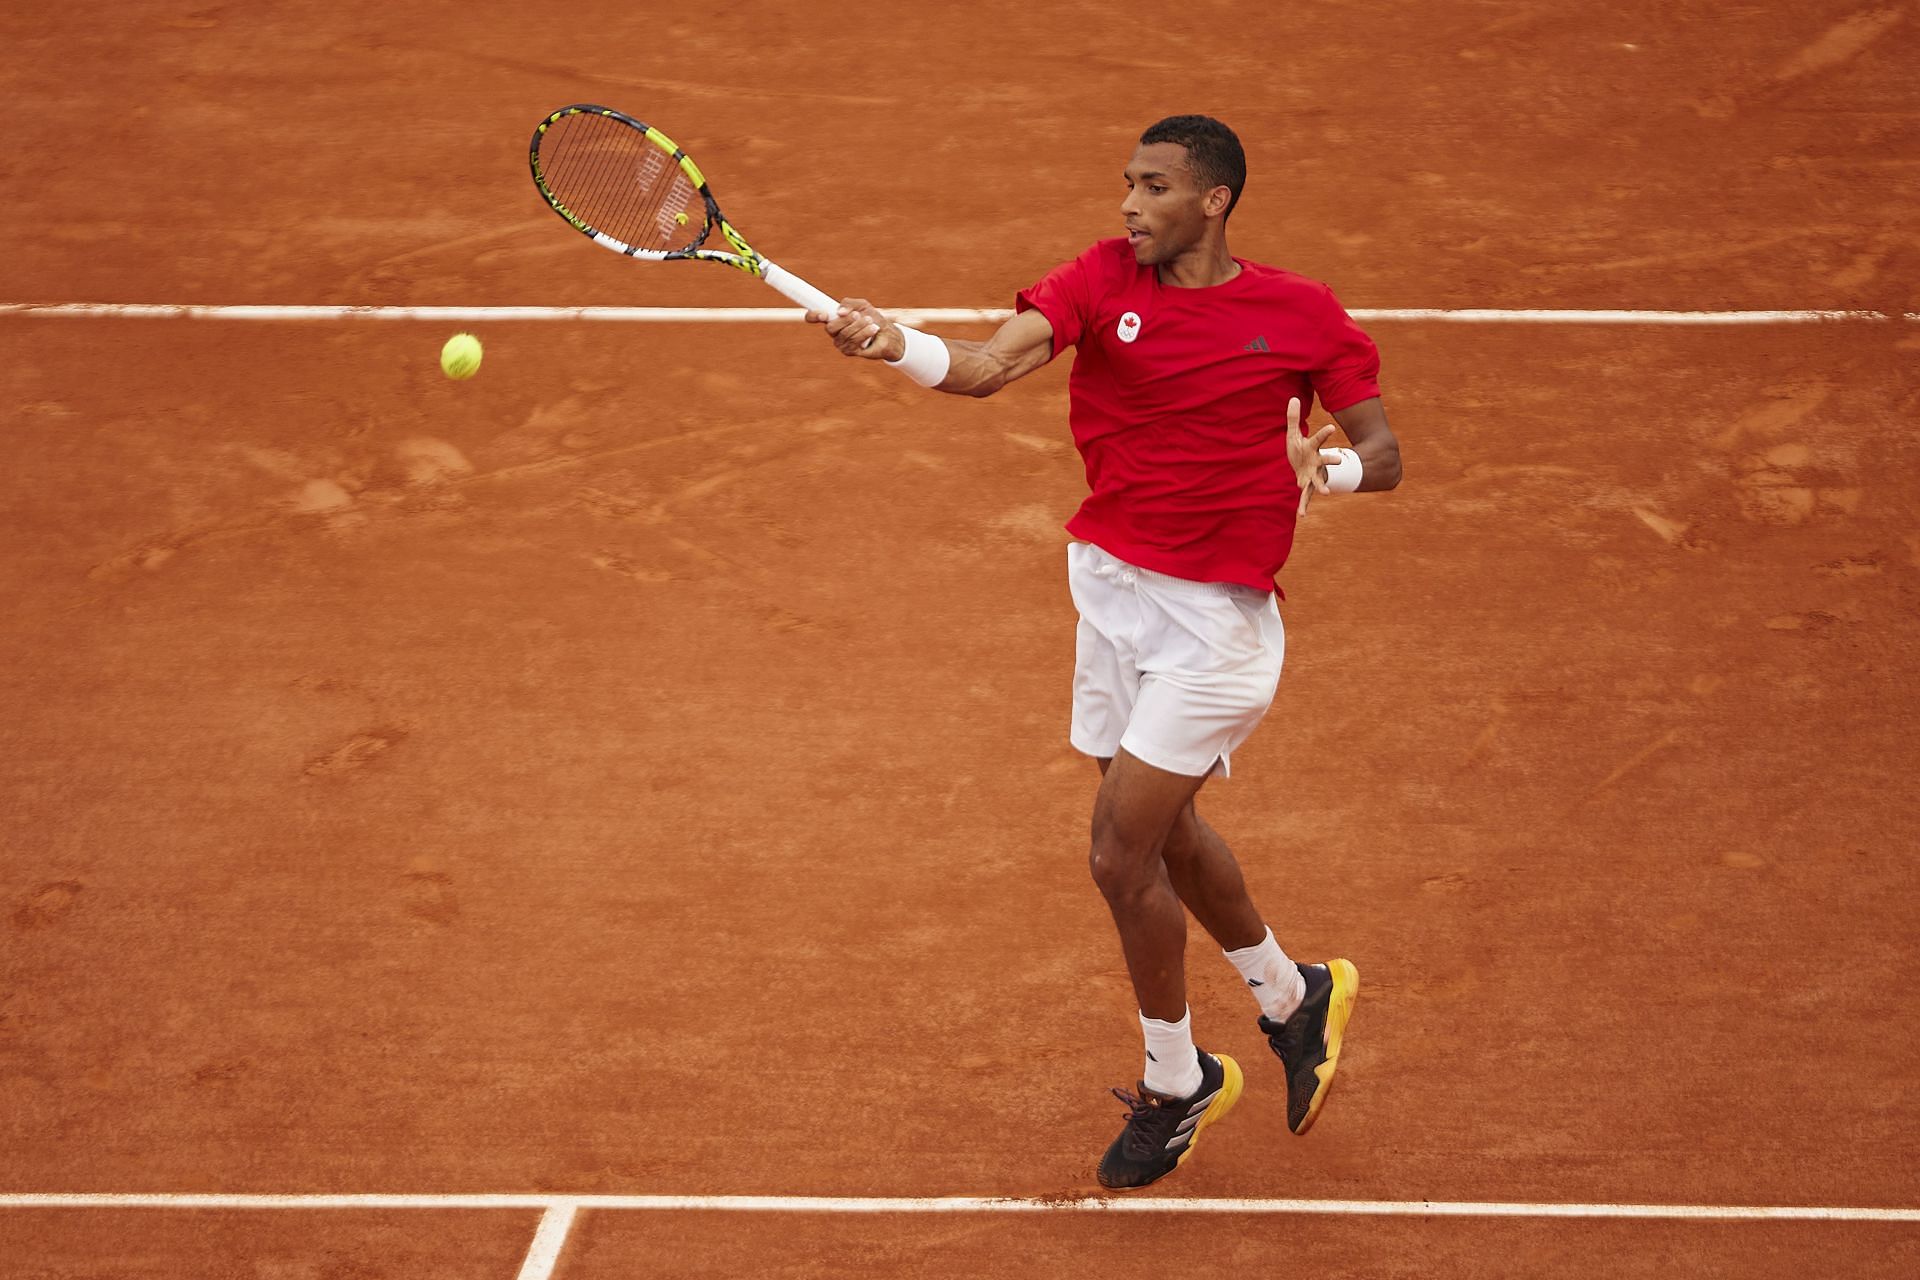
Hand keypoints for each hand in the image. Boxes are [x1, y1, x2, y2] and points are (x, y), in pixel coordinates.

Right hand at [804, 297, 902, 360]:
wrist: (887, 333)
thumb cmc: (873, 318)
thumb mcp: (862, 305)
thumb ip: (850, 303)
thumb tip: (840, 312)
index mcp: (832, 318)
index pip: (813, 317)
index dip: (813, 315)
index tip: (823, 314)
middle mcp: (834, 332)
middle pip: (830, 327)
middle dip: (846, 320)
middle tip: (858, 315)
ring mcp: (840, 343)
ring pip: (844, 334)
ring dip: (859, 325)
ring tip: (870, 321)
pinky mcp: (849, 351)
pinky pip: (853, 342)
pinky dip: (864, 333)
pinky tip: (873, 329)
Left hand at [1284, 397, 1336, 515]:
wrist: (1302, 465)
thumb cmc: (1299, 449)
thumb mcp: (1293, 433)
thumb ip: (1292, 418)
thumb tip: (1292, 398)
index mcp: (1312, 448)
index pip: (1319, 439)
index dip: (1325, 433)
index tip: (1331, 428)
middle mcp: (1316, 462)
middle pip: (1326, 461)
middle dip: (1333, 460)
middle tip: (1340, 460)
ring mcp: (1313, 475)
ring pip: (1319, 480)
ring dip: (1322, 486)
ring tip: (1326, 493)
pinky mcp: (1306, 485)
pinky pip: (1305, 497)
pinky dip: (1303, 506)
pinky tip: (1301, 515)